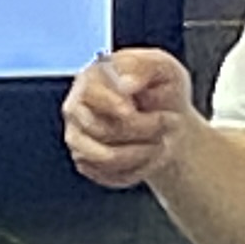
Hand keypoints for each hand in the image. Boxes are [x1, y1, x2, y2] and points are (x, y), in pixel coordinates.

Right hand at [63, 48, 199, 189]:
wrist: (167, 117)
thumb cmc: (162, 88)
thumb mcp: (163, 67)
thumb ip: (144, 67)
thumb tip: (124, 84)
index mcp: (90, 79)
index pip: (90, 95)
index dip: (116, 105)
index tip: (138, 109)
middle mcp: (76, 109)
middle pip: (102, 129)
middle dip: (144, 129)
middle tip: (168, 121)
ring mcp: (78, 138)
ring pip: (106, 158)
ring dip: (143, 153)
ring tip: (162, 141)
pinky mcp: (87, 163)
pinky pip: (110, 177)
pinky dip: (138, 170)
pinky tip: (151, 155)